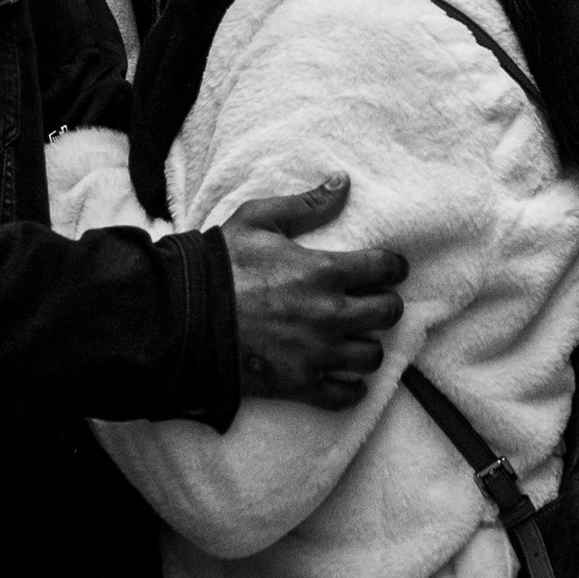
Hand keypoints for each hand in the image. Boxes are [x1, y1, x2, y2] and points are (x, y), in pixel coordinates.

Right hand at [220, 175, 409, 409]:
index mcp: (324, 271)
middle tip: (372, 301)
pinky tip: (345, 378)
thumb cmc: (221, 264)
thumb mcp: (259, 219)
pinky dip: (351, 388)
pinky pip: (345, 395)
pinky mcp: (302, 384)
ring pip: (372, 357)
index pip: (385, 268)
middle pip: (388, 314)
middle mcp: (331, 314)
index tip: (390, 268)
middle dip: (386, 304)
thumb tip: (344, 183)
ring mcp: (318, 353)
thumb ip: (306, 204)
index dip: (393, 266)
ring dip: (368, 345)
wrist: (185, 316)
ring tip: (355, 337)